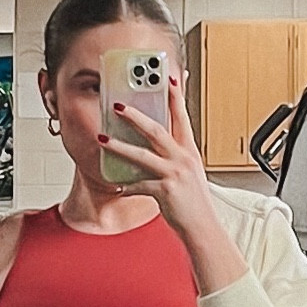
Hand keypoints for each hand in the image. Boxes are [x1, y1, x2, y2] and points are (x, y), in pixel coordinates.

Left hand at [99, 75, 246, 294]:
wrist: (203, 228)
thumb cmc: (194, 204)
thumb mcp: (189, 175)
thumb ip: (175, 159)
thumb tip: (156, 150)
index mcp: (190, 152)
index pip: (182, 118)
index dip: (175, 96)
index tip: (168, 78)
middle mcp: (183, 159)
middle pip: (157, 130)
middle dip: (135, 116)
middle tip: (118, 105)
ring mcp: (174, 174)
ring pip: (142, 154)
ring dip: (119, 146)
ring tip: (103, 138)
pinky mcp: (165, 191)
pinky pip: (139, 185)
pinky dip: (127, 186)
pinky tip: (117, 185)